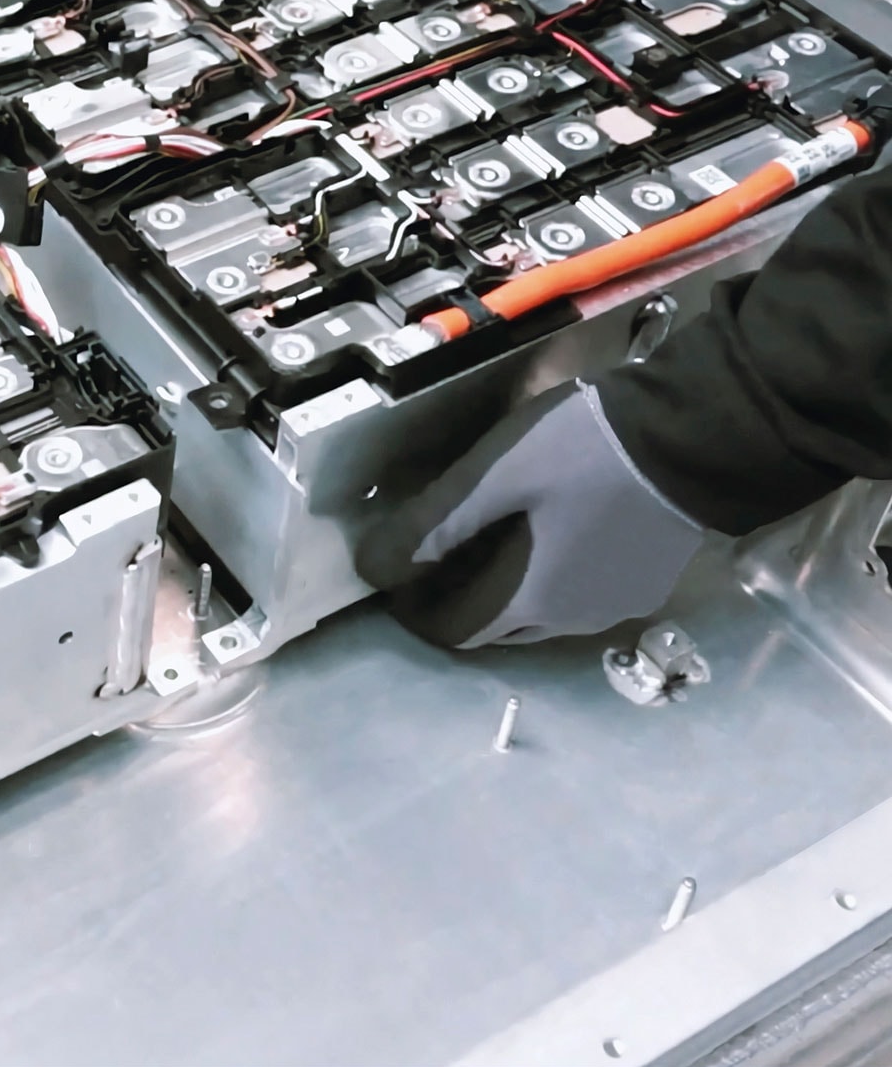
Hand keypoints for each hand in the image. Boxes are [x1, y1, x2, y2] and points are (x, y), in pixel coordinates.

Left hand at [354, 381, 706, 647]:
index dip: (415, 610)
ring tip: (478, 536)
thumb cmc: (586, 450)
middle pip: (495, 626)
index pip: (453, 630)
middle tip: (430, 552)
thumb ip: (432, 524)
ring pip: (537, 613)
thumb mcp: (493, 476)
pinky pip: (575, 594)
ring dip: (499, 587)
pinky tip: (538, 531)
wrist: (692, 436)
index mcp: (530, 598)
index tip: (394, 576)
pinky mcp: (642, 582)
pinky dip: (542, 577)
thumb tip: (375, 566)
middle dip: (453, 597)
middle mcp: (571, 619)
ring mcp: (613, 604)